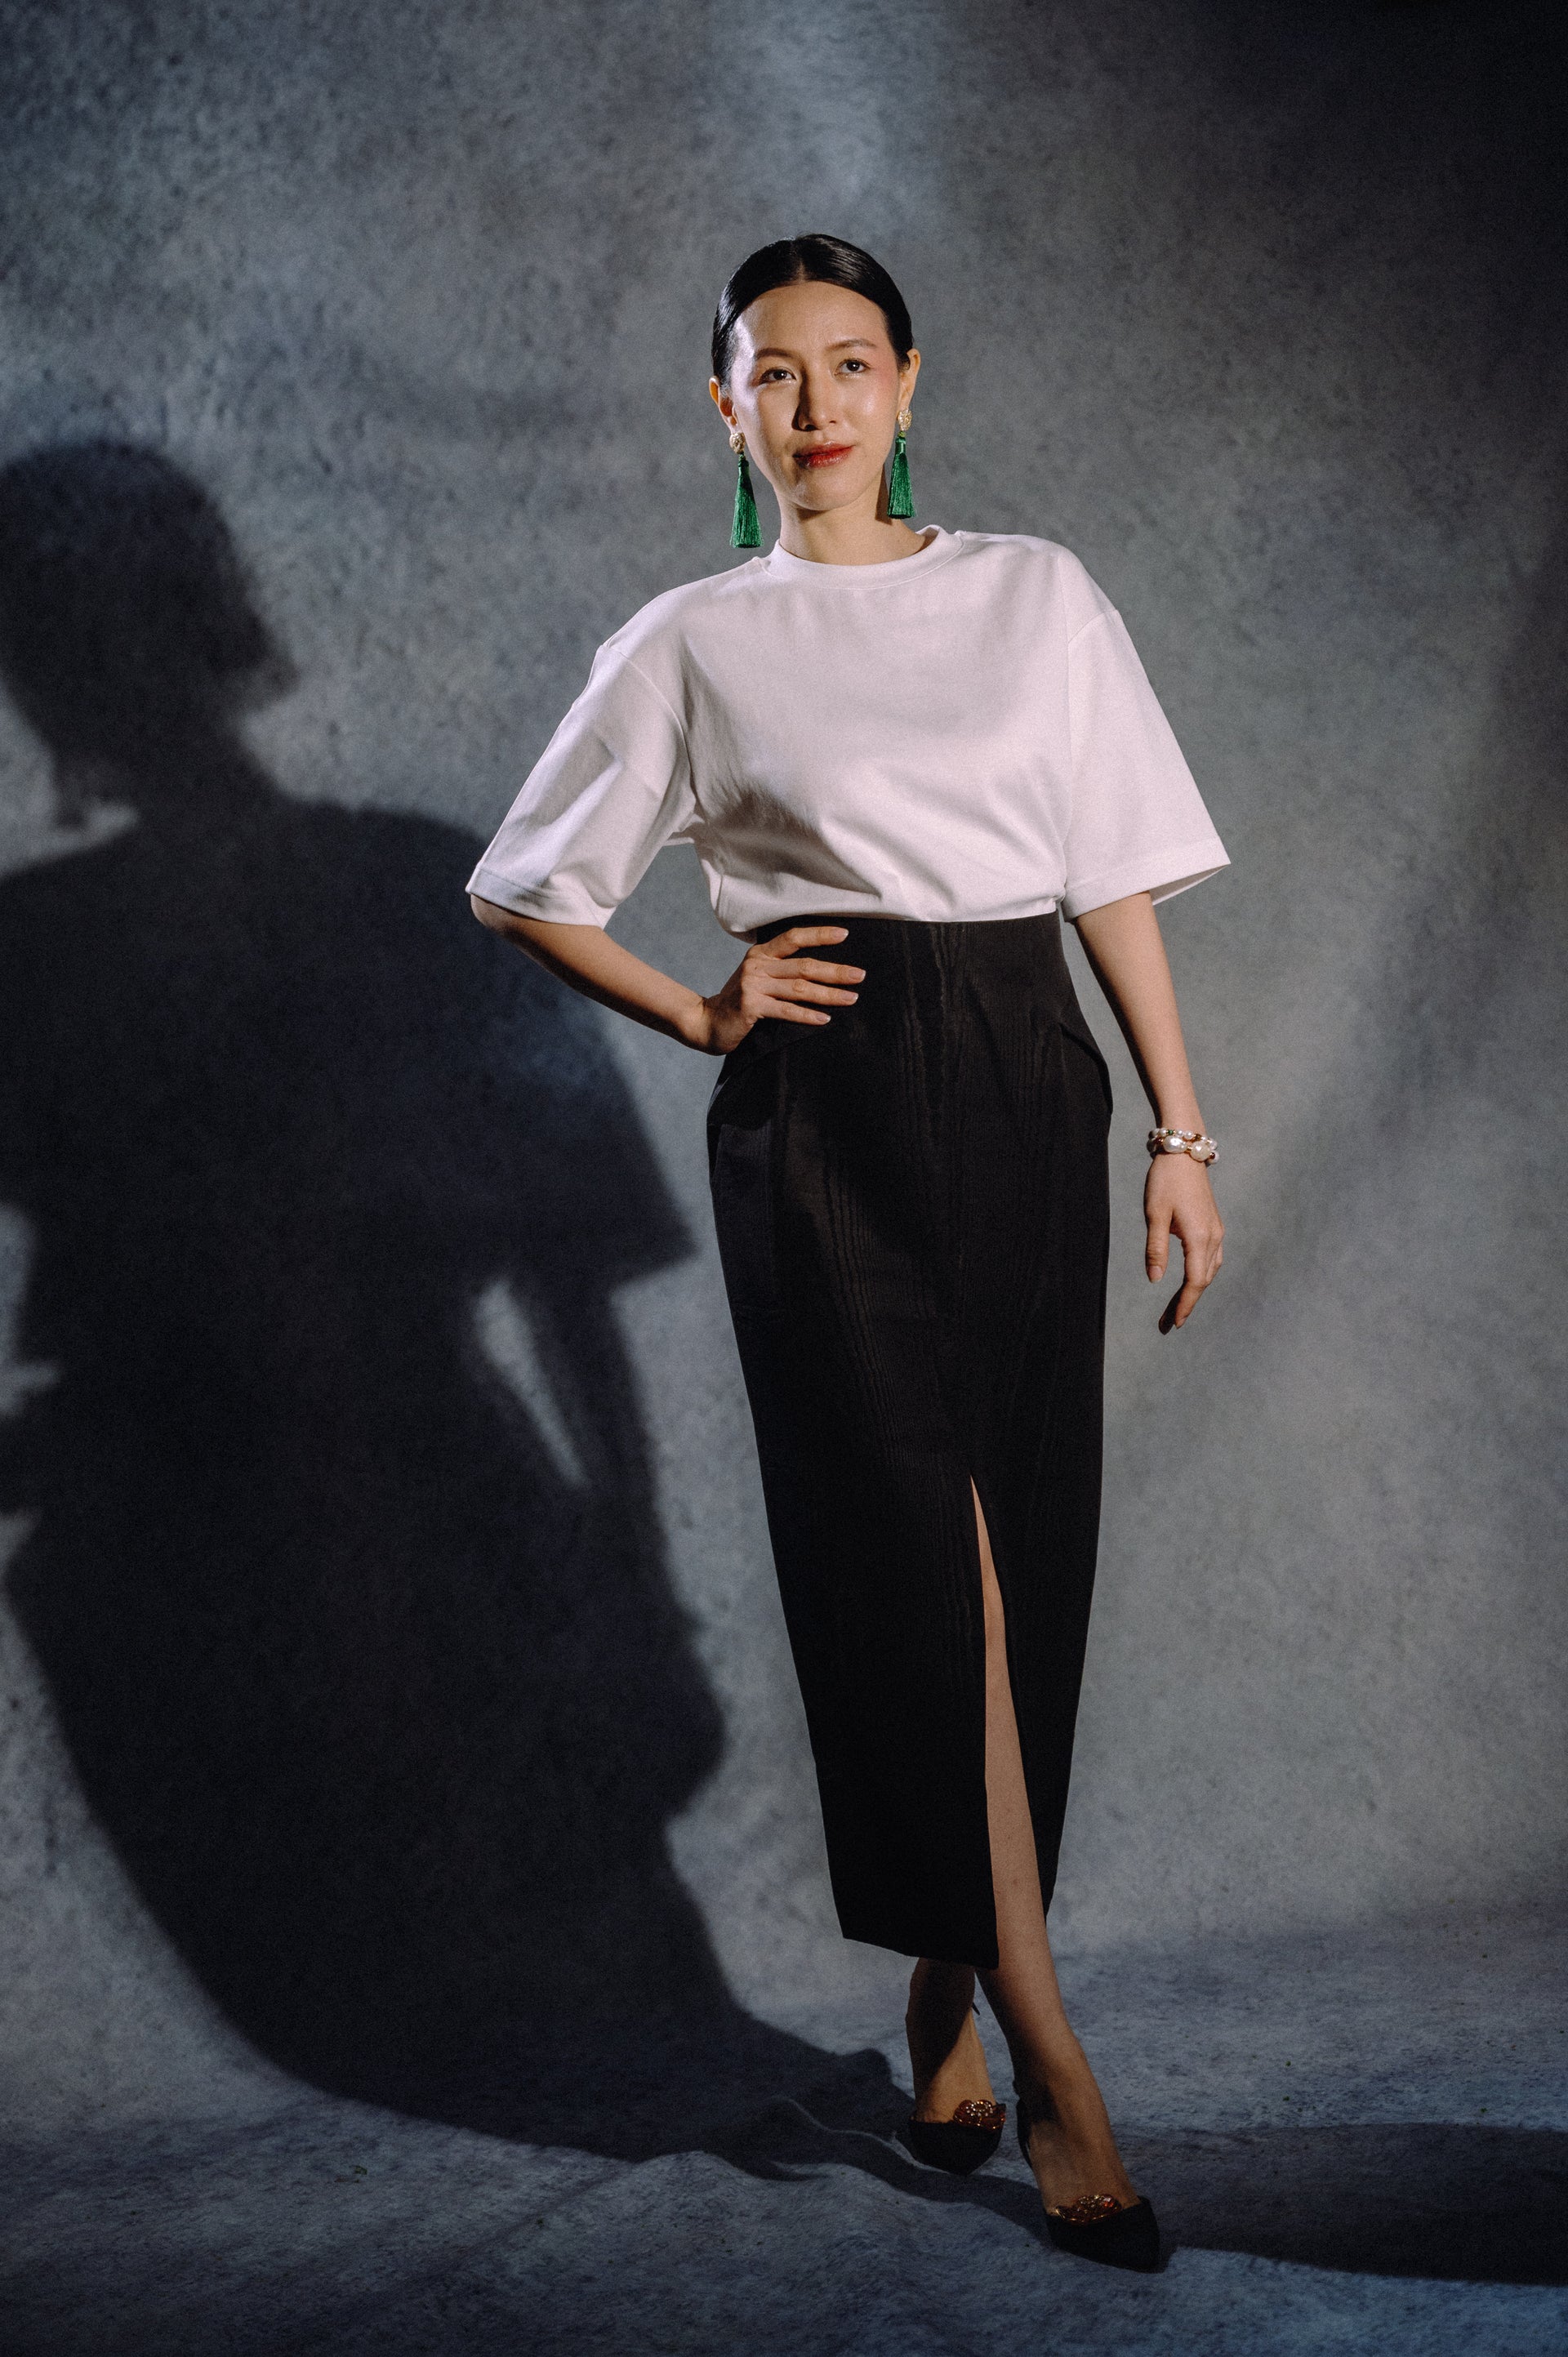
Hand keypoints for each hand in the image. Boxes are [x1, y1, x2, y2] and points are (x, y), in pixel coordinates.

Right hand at [691, 925, 863, 1055]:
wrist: (707, 1022)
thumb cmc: (739, 1001)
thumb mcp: (757, 977)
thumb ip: (780, 970)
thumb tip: (821, 971)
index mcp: (761, 954)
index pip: (794, 938)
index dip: (819, 935)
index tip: (845, 935)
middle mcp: (757, 966)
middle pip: (804, 965)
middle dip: (835, 971)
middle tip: (860, 975)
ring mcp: (754, 985)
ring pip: (799, 988)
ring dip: (829, 994)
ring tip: (851, 998)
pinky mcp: (752, 1006)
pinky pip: (786, 1010)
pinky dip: (808, 1015)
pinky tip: (825, 1019)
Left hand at [1145, 1152, 1223, 1332]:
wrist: (1184, 1152)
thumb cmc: (1165, 1180)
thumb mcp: (1154, 1215)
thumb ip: (1155, 1249)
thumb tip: (1155, 1280)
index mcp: (1199, 1237)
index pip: (1194, 1281)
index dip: (1184, 1304)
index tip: (1173, 1323)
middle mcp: (1213, 1236)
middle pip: (1203, 1280)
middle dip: (1187, 1303)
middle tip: (1167, 1323)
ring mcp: (1216, 1231)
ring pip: (1209, 1271)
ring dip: (1195, 1291)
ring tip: (1176, 1308)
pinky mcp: (1214, 1225)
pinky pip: (1212, 1259)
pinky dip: (1201, 1275)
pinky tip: (1190, 1283)